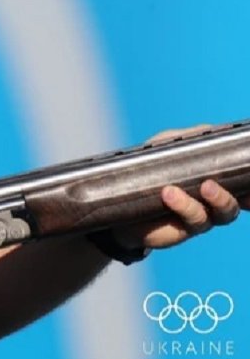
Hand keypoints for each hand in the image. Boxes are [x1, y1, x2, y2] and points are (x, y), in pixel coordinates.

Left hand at [111, 125, 247, 250]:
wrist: (121, 202)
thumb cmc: (149, 172)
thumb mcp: (165, 150)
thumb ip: (186, 139)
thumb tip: (207, 130)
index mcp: (216, 181)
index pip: (243, 185)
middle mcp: (215, 202)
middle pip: (237, 202)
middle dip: (232, 193)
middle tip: (211, 182)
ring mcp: (203, 216)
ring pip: (223, 213)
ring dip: (213, 199)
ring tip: (195, 187)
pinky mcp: (187, 229)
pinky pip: (196, 219)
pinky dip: (185, 205)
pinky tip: (169, 194)